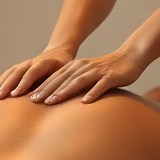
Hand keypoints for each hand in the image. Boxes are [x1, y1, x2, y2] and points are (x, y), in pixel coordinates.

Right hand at [0, 46, 75, 99]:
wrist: (59, 53)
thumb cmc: (64, 68)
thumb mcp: (66, 74)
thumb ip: (58, 84)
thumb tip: (53, 99)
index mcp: (44, 63)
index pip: (32, 73)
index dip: (23, 83)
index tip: (15, 95)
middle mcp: (31, 63)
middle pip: (16, 73)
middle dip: (5, 86)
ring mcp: (23, 65)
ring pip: (8, 75)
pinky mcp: (18, 69)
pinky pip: (5, 77)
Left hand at [27, 48, 145, 104]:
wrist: (130, 57)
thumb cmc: (107, 70)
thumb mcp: (87, 75)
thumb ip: (74, 84)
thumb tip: (58, 98)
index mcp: (76, 67)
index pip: (56, 78)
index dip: (43, 87)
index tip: (30, 99)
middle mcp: (84, 67)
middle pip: (63, 79)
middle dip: (47, 90)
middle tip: (34, 101)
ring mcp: (97, 72)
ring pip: (78, 82)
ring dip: (64, 92)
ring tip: (53, 102)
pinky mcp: (111, 77)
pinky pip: (101, 85)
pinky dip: (93, 93)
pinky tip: (86, 102)